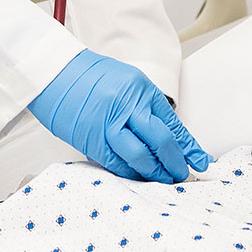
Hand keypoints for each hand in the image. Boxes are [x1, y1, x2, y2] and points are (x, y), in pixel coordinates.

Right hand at [28, 50, 209, 183]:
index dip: (188, 147)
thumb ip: (144, 107)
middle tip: (180, 174)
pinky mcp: (91, 138)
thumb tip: (165, 136)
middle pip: (161, 141)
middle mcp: (127, 105)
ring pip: (140, 156)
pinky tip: (137, 177)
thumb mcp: (125, 82)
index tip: (199, 162)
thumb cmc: (87, 76)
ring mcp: (108, 123)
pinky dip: (129, 173)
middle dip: (174, 163)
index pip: (173, 123)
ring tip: (161, 180)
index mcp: (140, 89)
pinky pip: (116, 162)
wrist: (52, 71)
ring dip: (154, 173)